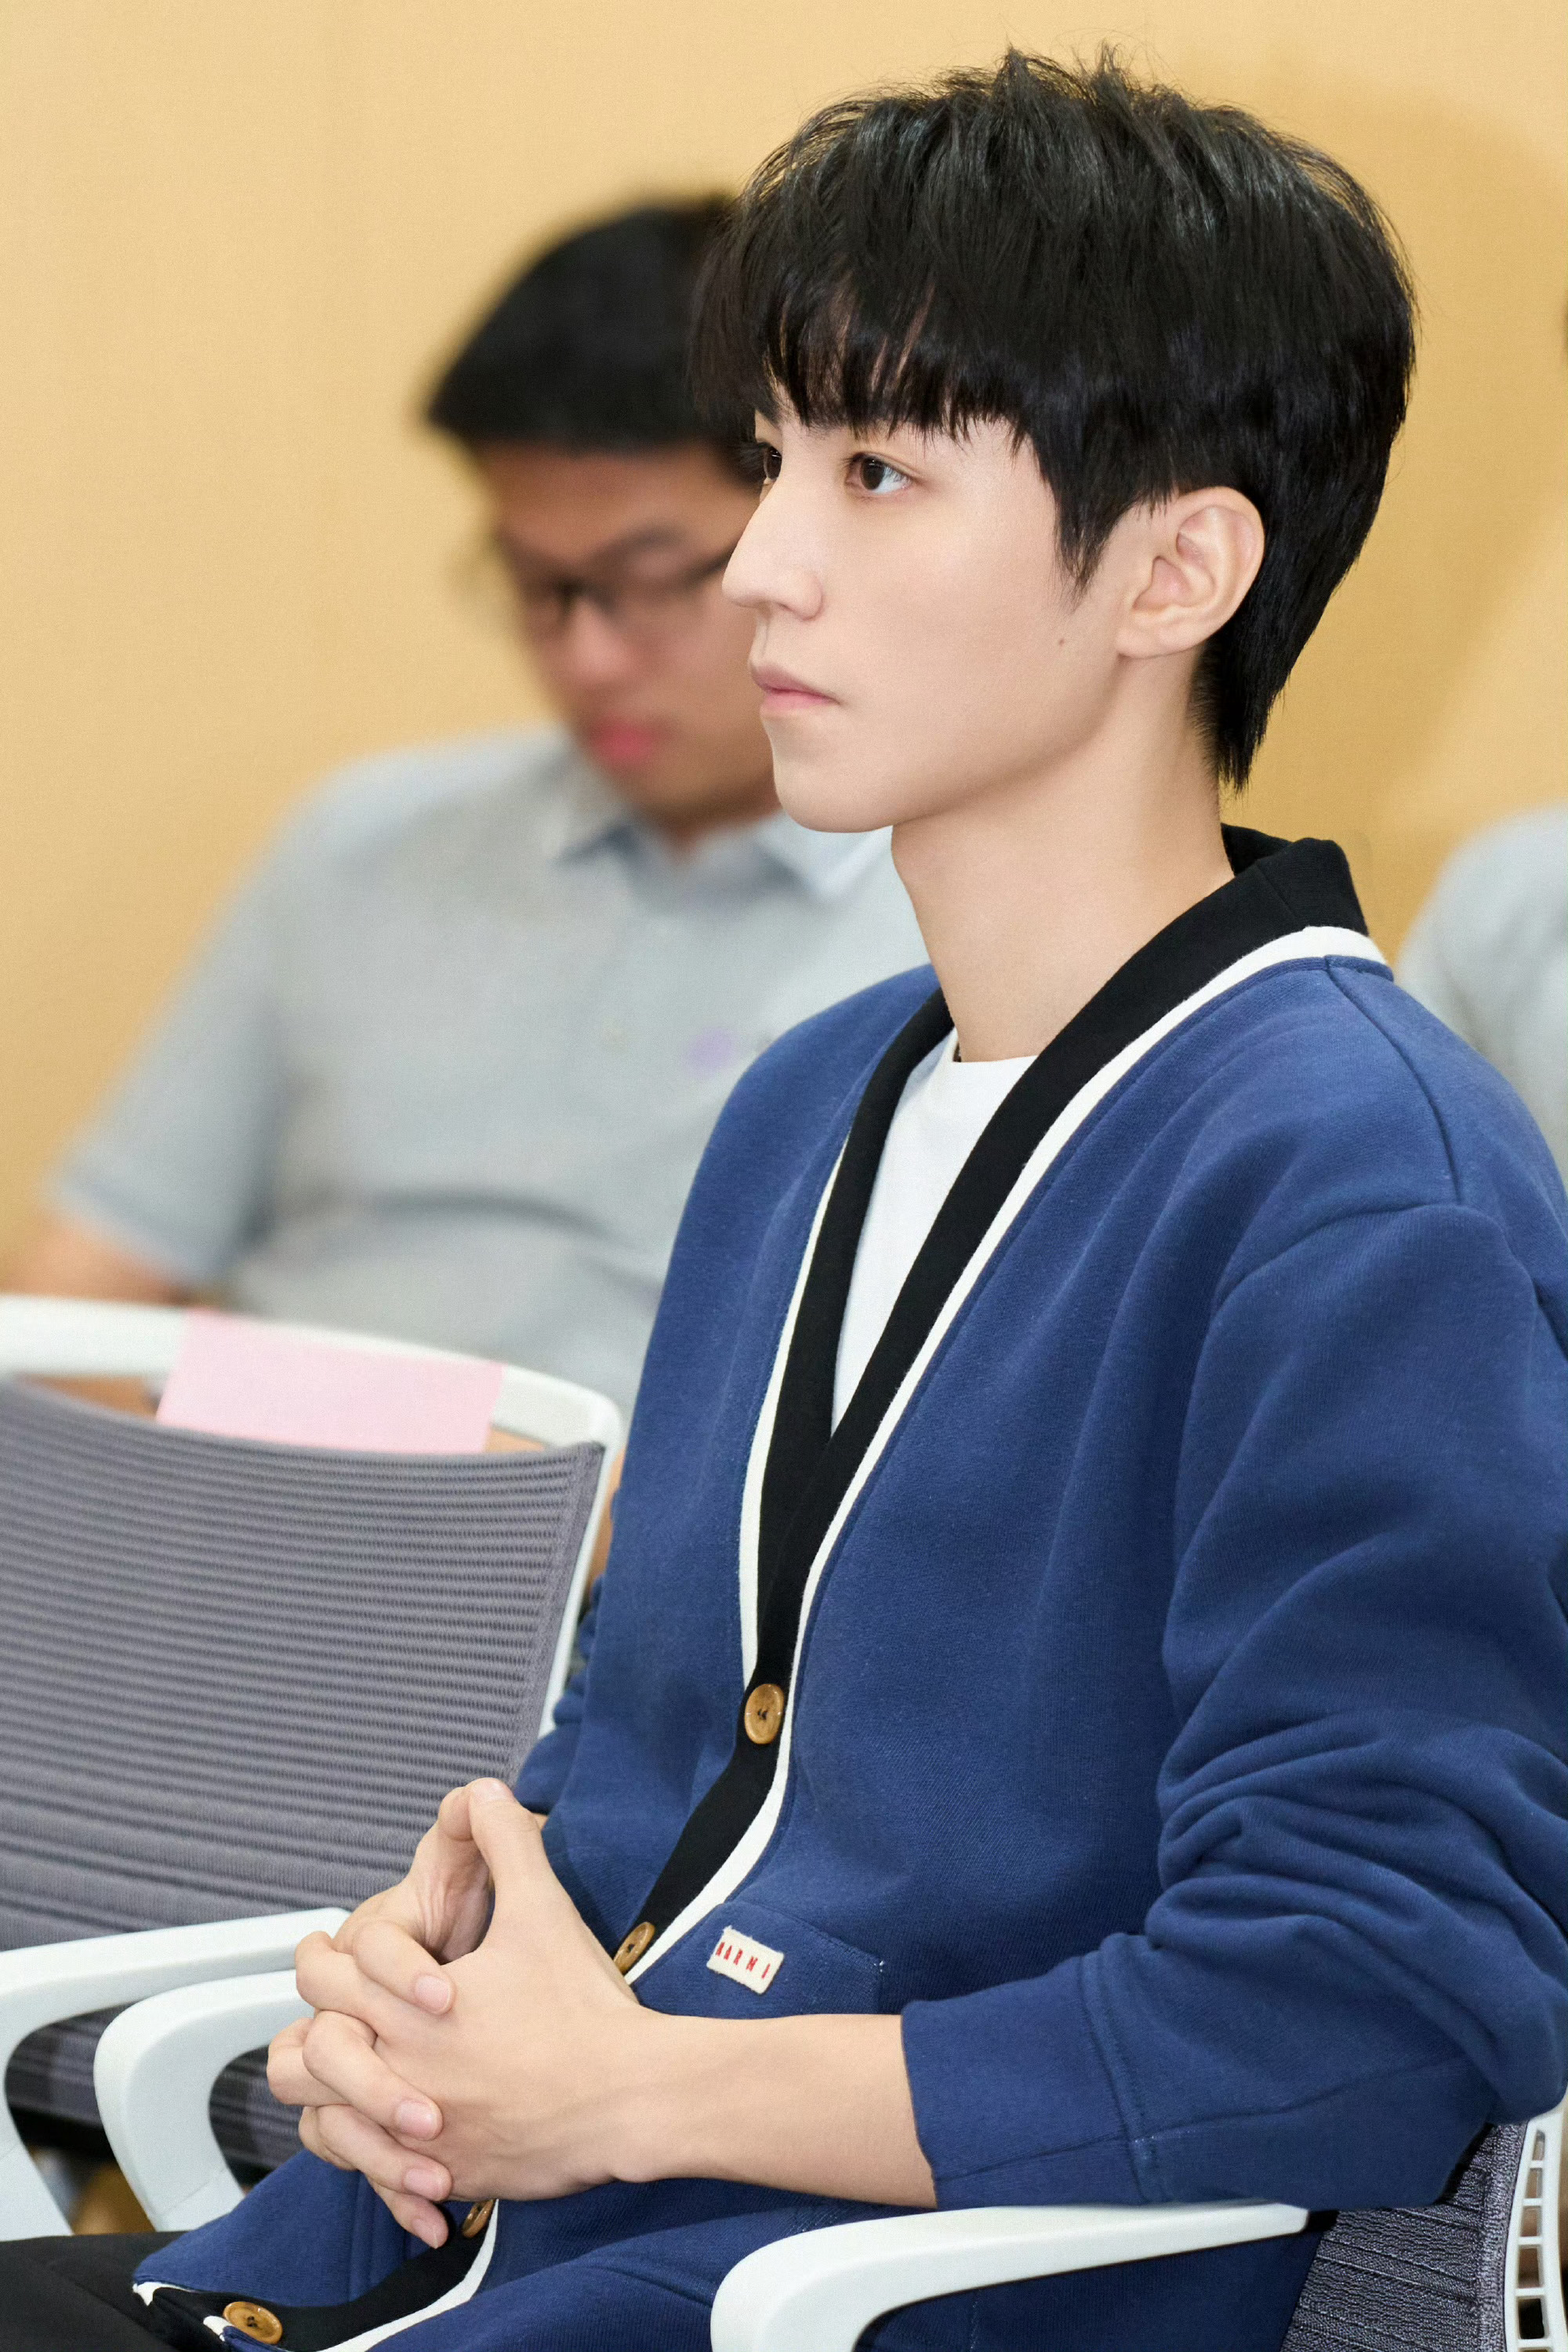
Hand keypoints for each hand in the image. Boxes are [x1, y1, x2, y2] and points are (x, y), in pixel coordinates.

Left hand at [273, 1781, 644, 2240]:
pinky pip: (374, 2179)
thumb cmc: (583, 2007)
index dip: (320, 1959)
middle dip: (310, 2033)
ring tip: (348, 2078)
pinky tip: (394, 2140)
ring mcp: (418, 2136)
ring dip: (329, 2098)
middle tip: (328, 2016)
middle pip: (301, 2059)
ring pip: (323, 2127)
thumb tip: (486, 1790)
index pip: (324, 1980)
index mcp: (409, 2009)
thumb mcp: (542, 1908)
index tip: (328, 1953)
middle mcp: (399, 2075)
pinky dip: (372, 2160)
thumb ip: (507, 1841)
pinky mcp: (448, 2175)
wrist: (630, 2098)